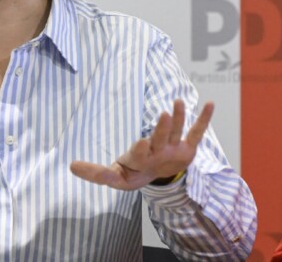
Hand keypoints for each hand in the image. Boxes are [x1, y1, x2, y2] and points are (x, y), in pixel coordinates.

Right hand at [70, 100, 213, 189]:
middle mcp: (159, 154)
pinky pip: (197, 132)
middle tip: (164, 114)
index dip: (141, 149)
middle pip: (161, 141)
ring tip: (179, 102)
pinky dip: (204, 120)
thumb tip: (70, 166)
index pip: (139, 155)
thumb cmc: (132, 173)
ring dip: (179, 118)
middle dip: (163, 129)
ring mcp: (174, 149)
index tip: (142, 142)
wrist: (157, 180)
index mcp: (140, 161)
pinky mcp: (187, 146)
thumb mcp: (113, 177)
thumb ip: (95, 173)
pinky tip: (211, 104)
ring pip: (177, 133)